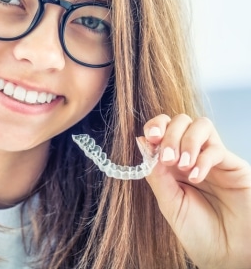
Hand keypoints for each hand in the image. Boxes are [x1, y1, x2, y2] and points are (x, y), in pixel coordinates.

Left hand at [143, 114, 250, 268]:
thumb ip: (156, 174)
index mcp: (172, 163)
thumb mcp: (169, 203)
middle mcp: (193, 156)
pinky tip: (197, 177)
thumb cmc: (199, 233)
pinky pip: (217, 149)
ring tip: (182, 166)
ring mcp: (213, 159)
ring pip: (201, 125)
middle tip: (167, 159)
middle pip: (181, 121)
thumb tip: (141, 142)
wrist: (228, 257)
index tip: (149, 138)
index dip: (155, 127)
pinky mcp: (234, 166)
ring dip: (187, 140)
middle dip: (170, 134)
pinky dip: (203, 158)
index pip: (163, 129)